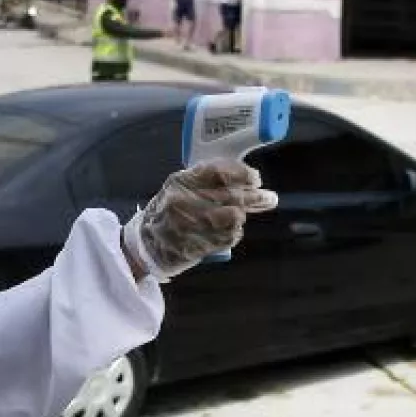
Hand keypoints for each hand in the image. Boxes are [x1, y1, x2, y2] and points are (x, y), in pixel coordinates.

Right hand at [123, 159, 277, 280]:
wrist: (146, 244)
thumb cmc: (168, 213)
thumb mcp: (180, 189)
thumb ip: (207, 182)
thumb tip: (248, 181)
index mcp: (180, 181)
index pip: (218, 171)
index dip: (242, 173)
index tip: (255, 178)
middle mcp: (184, 201)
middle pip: (231, 195)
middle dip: (256, 197)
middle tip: (270, 198)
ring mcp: (190, 224)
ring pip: (233, 217)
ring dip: (241, 217)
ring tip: (240, 217)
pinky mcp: (195, 245)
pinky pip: (228, 237)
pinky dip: (234, 233)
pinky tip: (230, 231)